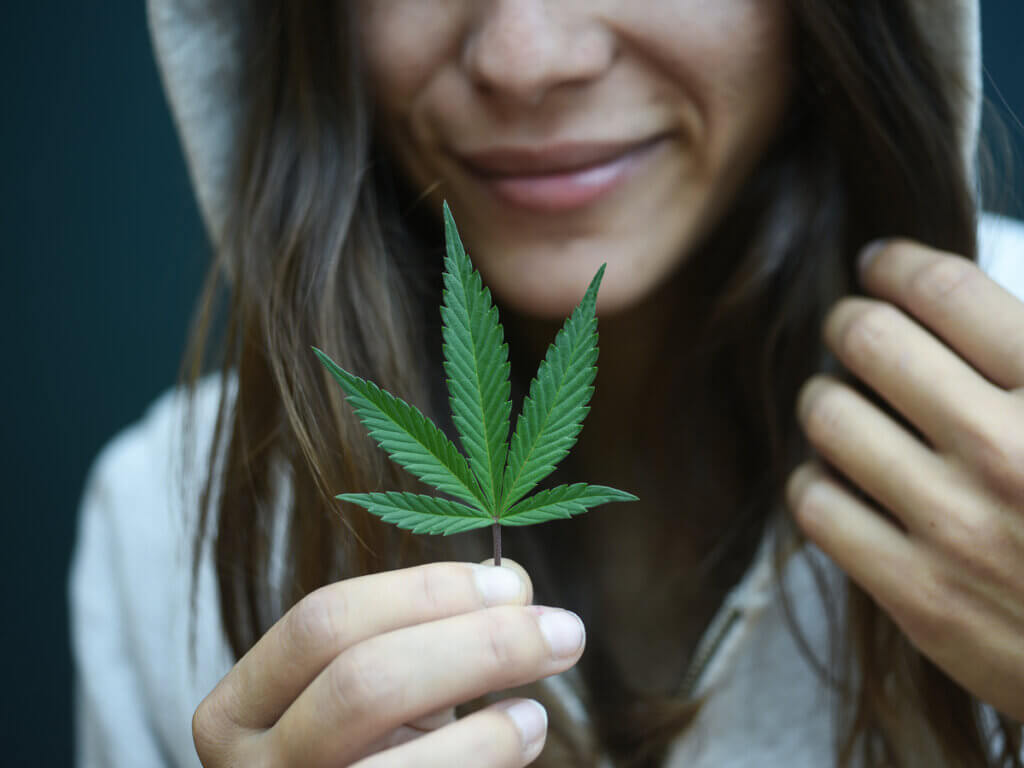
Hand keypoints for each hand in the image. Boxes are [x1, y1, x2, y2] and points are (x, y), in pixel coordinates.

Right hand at [191, 558, 585, 766]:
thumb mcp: (376, 683)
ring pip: (401, 764)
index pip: (323, 621)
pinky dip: (488, 758)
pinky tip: (522, 736)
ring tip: (540, 707)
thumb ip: (430, 628)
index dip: (424, 592)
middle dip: (478, 646)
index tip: (512, 585)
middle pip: (365, 683)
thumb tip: (516, 585)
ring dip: (492, 728)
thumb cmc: (363, 750)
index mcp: (240, 707)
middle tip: (563, 631)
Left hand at [788, 239, 1023, 720]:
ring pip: (828, 415)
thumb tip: (952, 298)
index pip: (944, 290)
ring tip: (840, 403)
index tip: (879, 264)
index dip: (896, 264)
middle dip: (849, 321)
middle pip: (869, 339)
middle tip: (851, 328)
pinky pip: (816, 505)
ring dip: (825, 397)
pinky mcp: (919, 594)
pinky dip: (816, 481)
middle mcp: (1007, 451)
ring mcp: (958, 526)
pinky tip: (839, 480)